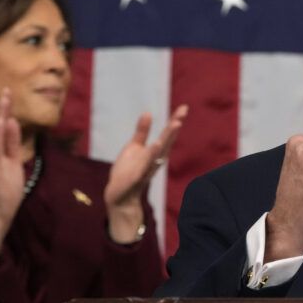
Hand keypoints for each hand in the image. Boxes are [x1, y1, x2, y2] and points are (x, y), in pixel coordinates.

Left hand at [104, 104, 187, 242]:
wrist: (119, 195)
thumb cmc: (128, 170)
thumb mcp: (134, 147)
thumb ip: (142, 131)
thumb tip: (148, 112)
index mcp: (155, 152)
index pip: (167, 135)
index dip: (175, 120)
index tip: (184, 107)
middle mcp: (154, 160)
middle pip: (167, 141)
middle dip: (174, 127)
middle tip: (183, 112)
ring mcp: (146, 168)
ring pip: (158, 152)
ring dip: (166, 138)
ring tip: (175, 124)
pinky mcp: (135, 178)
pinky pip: (145, 166)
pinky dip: (151, 156)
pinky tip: (156, 145)